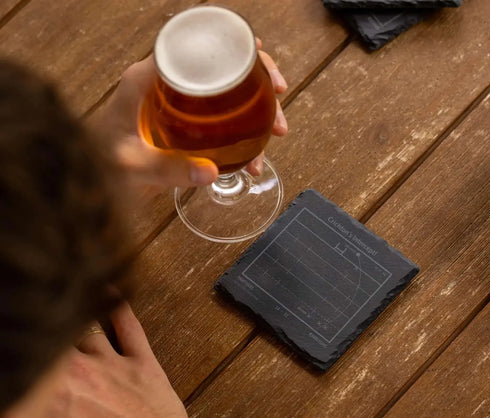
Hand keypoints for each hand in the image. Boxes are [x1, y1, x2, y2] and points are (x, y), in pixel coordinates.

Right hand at [11, 302, 194, 417]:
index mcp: (51, 395)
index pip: (26, 363)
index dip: (20, 357)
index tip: (17, 355)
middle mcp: (81, 370)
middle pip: (52, 341)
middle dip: (41, 338)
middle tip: (35, 330)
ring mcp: (114, 363)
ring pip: (86, 328)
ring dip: (71, 317)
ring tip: (59, 304)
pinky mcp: (143, 362)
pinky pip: (129, 326)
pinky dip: (118, 306)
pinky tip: (108, 289)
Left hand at [91, 39, 287, 194]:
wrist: (96, 181)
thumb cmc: (101, 164)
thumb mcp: (134, 166)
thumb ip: (169, 168)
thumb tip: (213, 172)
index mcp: (146, 81)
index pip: (190, 49)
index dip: (229, 47)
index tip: (259, 55)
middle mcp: (165, 88)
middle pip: (218, 70)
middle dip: (256, 80)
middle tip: (278, 96)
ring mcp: (179, 109)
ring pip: (226, 97)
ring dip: (256, 111)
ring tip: (276, 132)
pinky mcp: (186, 129)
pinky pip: (221, 124)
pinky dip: (242, 137)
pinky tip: (254, 156)